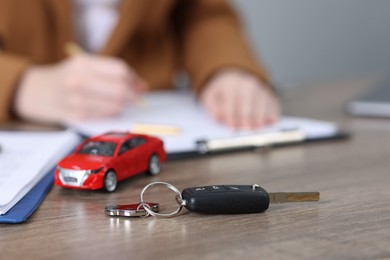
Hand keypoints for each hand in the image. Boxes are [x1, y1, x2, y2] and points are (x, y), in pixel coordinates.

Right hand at [14, 54, 146, 123]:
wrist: (36, 92)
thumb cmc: (66, 77)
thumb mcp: (84, 64)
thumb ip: (112, 71)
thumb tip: (140, 86)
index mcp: (83, 63)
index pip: (120, 70)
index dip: (134, 79)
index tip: (140, 86)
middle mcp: (79, 81)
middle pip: (120, 89)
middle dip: (133, 95)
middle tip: (136, 97)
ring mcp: (77, 100)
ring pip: (116, 105)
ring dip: (124, 105)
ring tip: (120, 102)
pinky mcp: (77, 116)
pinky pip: (106, 115)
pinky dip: (112, 112)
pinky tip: (108, 107)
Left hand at [200, 69, 278, 128]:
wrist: (234, 77)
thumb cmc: (222, 92)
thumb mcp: (211, 96)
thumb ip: (212, 107)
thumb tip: (218, 117)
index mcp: (230, 84)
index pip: (230, 102)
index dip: (231, 115)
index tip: (231, 126)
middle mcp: (247, 84)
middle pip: (248, 101)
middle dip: (247, 116)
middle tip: (246, 128)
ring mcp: (260, 88)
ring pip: (262, 103)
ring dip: (261, 116)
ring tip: (258, 127)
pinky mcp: (269, 94)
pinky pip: (272, 103)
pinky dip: (273, 113)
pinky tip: (271, 121)